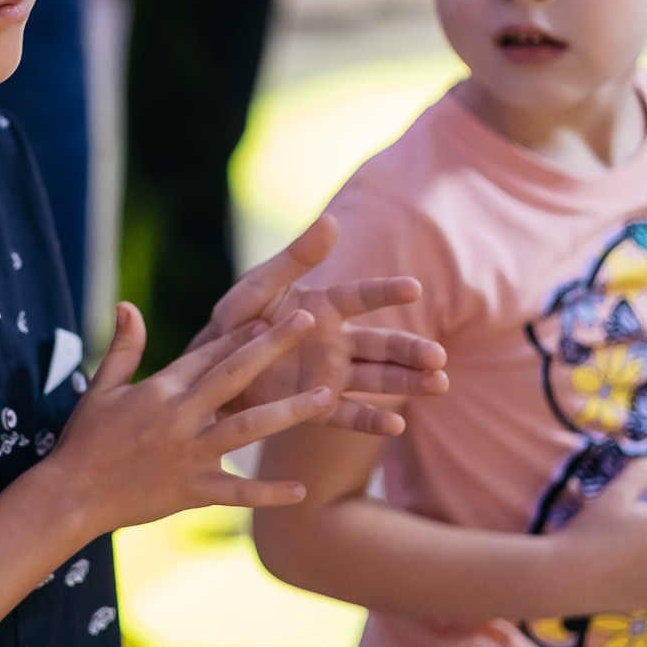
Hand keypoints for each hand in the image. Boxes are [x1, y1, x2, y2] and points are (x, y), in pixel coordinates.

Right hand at [44, 303, 339, 535]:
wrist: (71, 496)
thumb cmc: (86, 440)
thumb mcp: (102, 388)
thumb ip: (123, 347)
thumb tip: (126, 303)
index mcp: (161, 389)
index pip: (208, 352)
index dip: (242, 330)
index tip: (274, 309)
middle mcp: (179, 416)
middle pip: (234, 375)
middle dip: (272, 346)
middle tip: (308, 319)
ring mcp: (188, 454)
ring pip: (246, 428)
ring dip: (288, 411)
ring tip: (327, 396)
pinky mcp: (191, 491)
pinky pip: (236, 491)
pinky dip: (268, 492)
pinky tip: (301, 489)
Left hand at [189, 215, 447, 434]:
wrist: (207, 371)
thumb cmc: (232, 322)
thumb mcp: (258, 288)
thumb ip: (295, 259)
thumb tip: (331, 220)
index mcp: (323, 308)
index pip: (363, 297)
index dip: (387, 292)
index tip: (413, 288)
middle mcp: (335, 342)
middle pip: (382, 345)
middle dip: (412, 351)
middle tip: (438, 358)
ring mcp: (329, 377)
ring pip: (377, 379)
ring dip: (408, 382)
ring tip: (439, 384)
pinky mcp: (315, 408)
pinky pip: (347, 415)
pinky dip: (371, 421)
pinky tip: (396, 426)